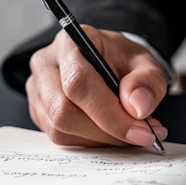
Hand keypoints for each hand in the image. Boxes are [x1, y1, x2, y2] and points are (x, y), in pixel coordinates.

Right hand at [25, 25, 168, 147]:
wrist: (114, 65)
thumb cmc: (125, 61)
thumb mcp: (148, 64)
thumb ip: (148, 81)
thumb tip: (138, 105)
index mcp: (70, 42)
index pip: (79, 83)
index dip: (109, 113)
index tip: (141, 131)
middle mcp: (46, 64)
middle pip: (64, 110)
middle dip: (107, 130)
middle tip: (142, 134)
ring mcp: (38, 89)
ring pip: (61, 129)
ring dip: (101, 139)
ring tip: (131, 131)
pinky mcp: (39, 112)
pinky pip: (61, 138)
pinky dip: (92, 142)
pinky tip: (112, 133)